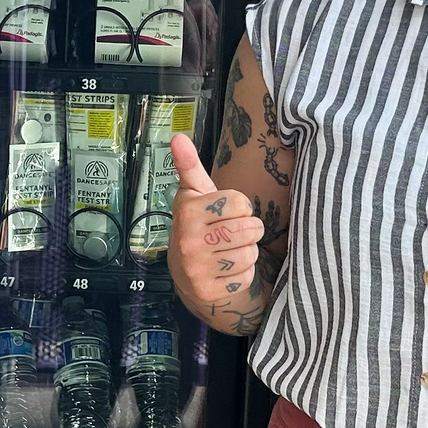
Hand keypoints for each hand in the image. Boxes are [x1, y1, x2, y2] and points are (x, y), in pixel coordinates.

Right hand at [167, 135, 266, 328]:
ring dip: (247, 252)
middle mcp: (188, 240)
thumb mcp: (194, 194)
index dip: (240, 206)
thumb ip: (189, 166)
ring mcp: (197, 269)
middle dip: (249, 229)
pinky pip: (246, 277)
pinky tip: (227, 270)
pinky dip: (243, 274)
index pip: (239, 202)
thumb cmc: (199, 225)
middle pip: (249, 228)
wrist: (186, 273)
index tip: (226, 212)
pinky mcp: (209, 291)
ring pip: (250, 253)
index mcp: (187, 211)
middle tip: (233, 232)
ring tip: (230, 250)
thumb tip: (177, 136)